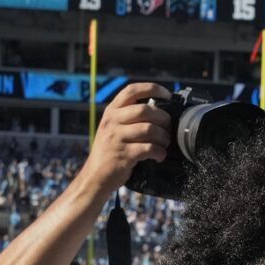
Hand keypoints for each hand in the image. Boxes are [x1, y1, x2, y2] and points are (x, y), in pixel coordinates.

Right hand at [80, 82, 172, 198]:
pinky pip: (149, 148)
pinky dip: (160, 152)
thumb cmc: (110, 151)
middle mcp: (112, 121)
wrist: (95, 176)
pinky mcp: (124, 155)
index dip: (152, 88)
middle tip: (168, 128)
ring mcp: (117, 138)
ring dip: (163, 137)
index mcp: (112, 111)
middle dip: (163, 119)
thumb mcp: (113, 128)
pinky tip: (159, 155)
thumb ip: (129, 118)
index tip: (167, 95)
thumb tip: (159, 111)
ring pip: (150, 129)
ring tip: (164, 143)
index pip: (131, 90)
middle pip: (145, 110)